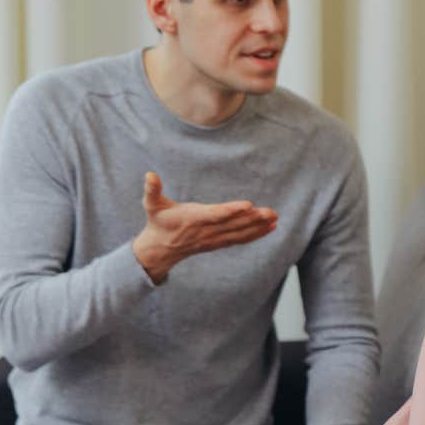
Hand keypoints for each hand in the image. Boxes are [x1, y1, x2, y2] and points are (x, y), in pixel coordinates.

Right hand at [131, 172, 277, 282]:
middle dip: (253, 219)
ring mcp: (213, 239)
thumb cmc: (158, 222)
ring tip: (275, 219)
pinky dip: (256, 234)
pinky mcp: (218, 243)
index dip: (231, 211)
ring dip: (258, 227)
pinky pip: (240, 239)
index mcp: (193, 219)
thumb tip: (149, 175)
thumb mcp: (151, 205)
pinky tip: (270, 228)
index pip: (215, 215)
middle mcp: (206, 231)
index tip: (248, 205)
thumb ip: (152, 190)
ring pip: (239, 233)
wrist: (160, 249)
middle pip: (233, 225)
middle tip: (271, 213)